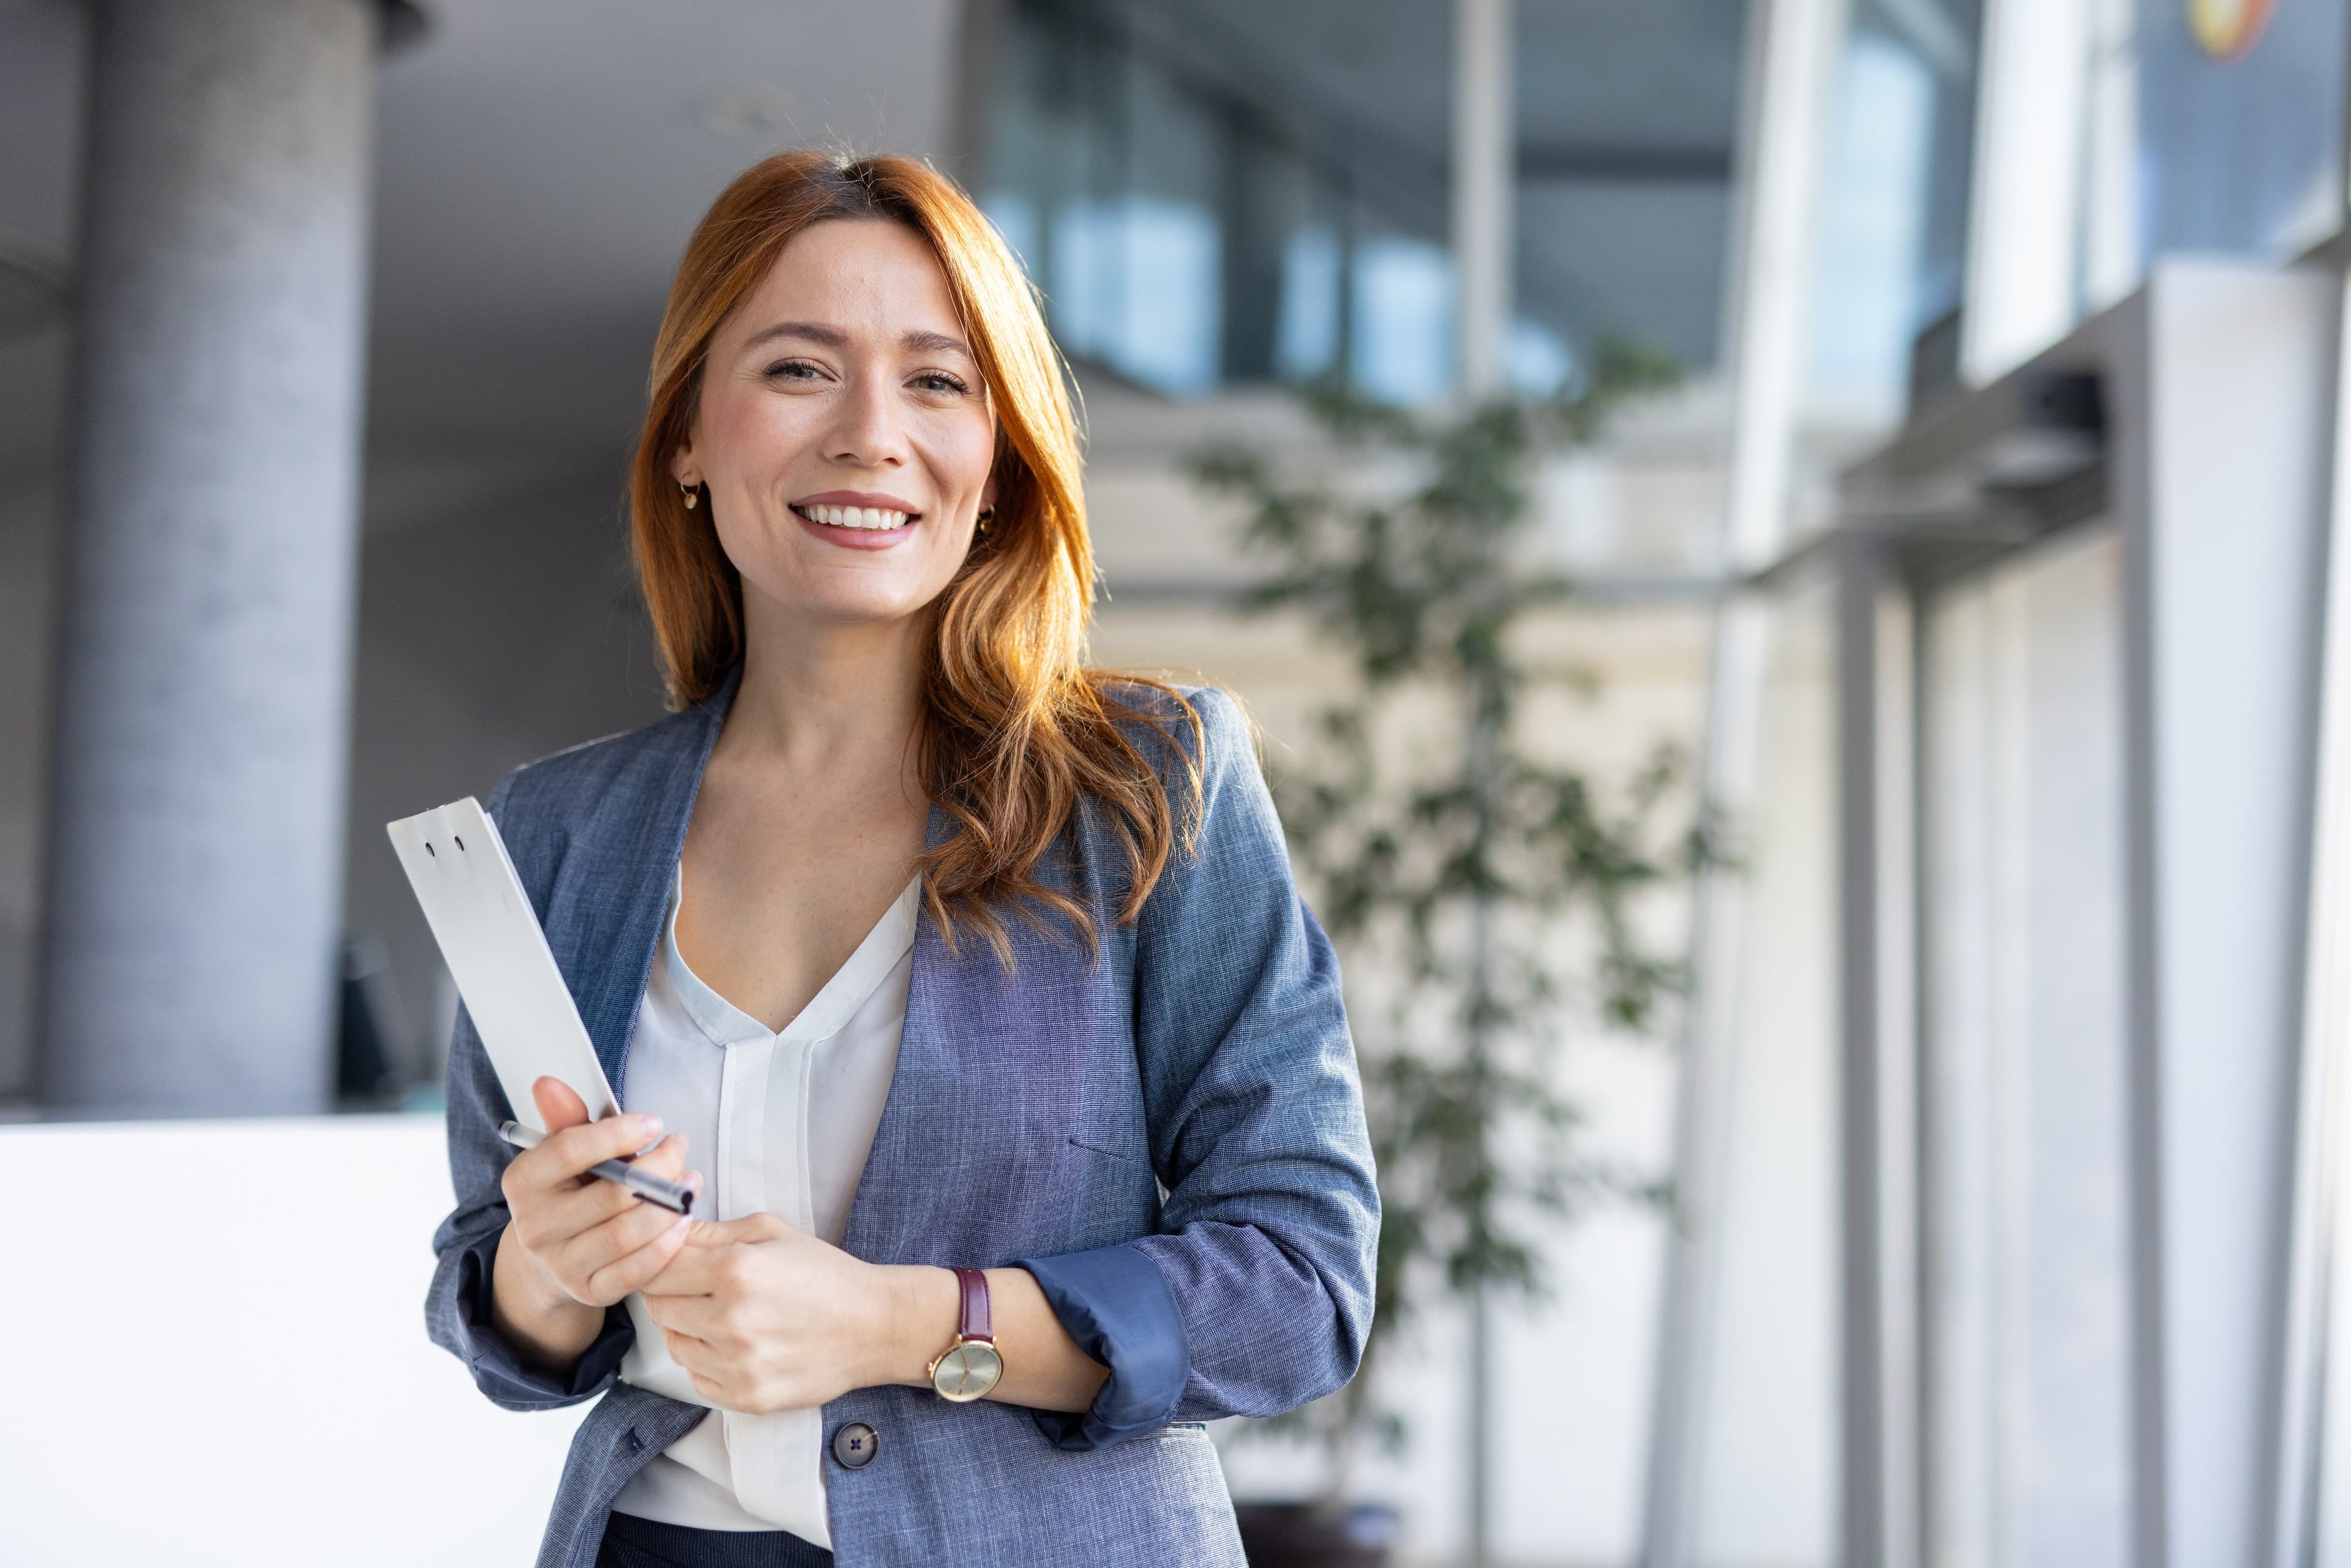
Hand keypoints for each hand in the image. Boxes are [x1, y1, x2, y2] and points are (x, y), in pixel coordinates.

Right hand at [490, 1077, 701, 1368]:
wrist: (553, 1256)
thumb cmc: (570, 1190)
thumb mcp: (564, 1152)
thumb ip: (566, 1119)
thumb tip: (549, 1083)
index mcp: (523, 1182)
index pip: (570, 1151)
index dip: (617, 1134)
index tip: (654, 1122)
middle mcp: (534, 1227)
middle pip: (611, 1193)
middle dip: (658, 1168)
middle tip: (680, 1148)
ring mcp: (561, 1264)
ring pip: (626, 1234)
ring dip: (669, 1206)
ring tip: (690, 1183)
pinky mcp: (589, 1292)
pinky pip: (636, 1270)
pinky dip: (666, 1245)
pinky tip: (682, 1222)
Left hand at [639, 1213, 930, 1414]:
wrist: (874, 1326)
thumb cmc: (825, 1274)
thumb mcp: (772, 1232)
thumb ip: (714, 1232)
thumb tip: (669, 1230)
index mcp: (734, 1272)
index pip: (657, 1268)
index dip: (659, 1260)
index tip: (671, 1260)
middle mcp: (730, 1322)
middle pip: (658, 1308)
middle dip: (671, 1293)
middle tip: (698, 1287)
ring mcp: (737, 1365)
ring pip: (674, 1346)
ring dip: (687, 1329)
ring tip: (722, 1315)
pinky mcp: (746, 1398)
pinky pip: (697, 1379)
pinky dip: (707, 1362)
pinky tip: (736, 1345)